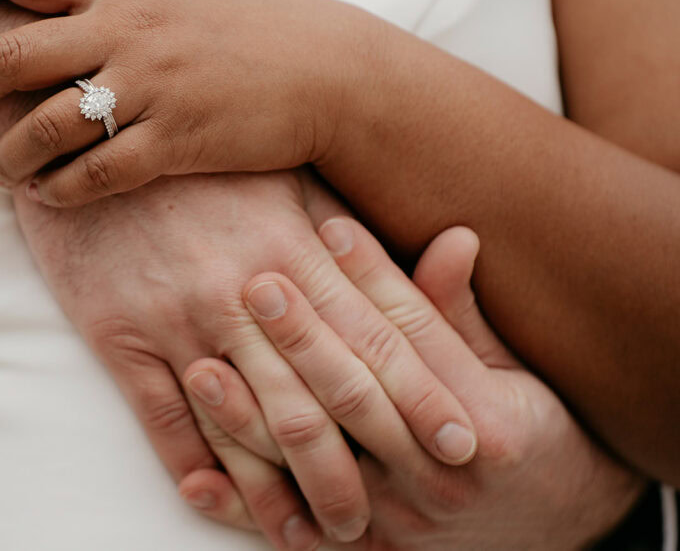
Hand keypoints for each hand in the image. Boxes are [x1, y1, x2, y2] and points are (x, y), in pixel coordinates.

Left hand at [0, 0, 375, 205]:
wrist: (330, 72)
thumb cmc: (256, 20)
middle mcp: (129, 29)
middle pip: (15, 54)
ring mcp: (153, 87)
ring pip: (48, 125)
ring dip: (8, 153)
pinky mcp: (177, 141)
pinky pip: (97, 173)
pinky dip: (61, 188)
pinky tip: (48, 195)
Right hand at [7, 169, 479, 549]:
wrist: (87, 125)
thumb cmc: (197, 158)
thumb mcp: (281, 175)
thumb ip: (347, 229)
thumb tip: (442, 250)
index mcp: (293, 246)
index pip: (374, 336)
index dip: (425, 395)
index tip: (464, 444)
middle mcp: (243, 290)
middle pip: (318, 396)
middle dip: (367, 463)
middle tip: (405, 515)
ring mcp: (178, 316)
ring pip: (245, 424)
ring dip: (286, 488)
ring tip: (318, 533)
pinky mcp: (119, 335)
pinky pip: (164, 419)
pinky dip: (198, 470)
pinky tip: (223, 505)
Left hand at [183, 218, 643, 548]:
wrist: (551, 524)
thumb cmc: (528, 426)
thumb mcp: (507, 368)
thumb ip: (461, 314)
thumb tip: (455, 237)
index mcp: (484, 424)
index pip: (411, 341)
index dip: (371, 282)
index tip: (327, 230)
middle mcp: (439, 479)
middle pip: (355, 399)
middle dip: (302, 340)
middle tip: (256, 287)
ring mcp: (396, 522)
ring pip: (314, 465)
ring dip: (252, 421)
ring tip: (201, 372)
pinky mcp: (364, 550)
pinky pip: (295, 527)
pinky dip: (245, 506)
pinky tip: (197, 482)